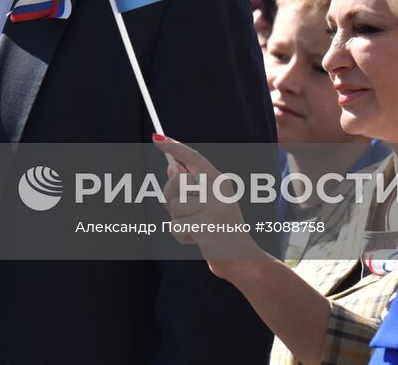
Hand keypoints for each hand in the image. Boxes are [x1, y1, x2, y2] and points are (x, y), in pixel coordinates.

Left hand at [154, 135, 258, 272]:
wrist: (241, 259)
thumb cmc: (220, 229)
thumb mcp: (207, 204)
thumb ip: (190, 188)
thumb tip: (171, 168)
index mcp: (220, 181)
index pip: (194, 158)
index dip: (174, 147)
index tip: (156, 138)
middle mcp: (219, 190)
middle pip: (177, 181)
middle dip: (169, 195)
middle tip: (180, 211)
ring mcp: (214, 207)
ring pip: (174, 206)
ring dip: (178, 221)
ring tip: (197, 229)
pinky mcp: (207, 226)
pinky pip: (176, 226)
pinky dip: (181, 236)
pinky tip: (197, 240)